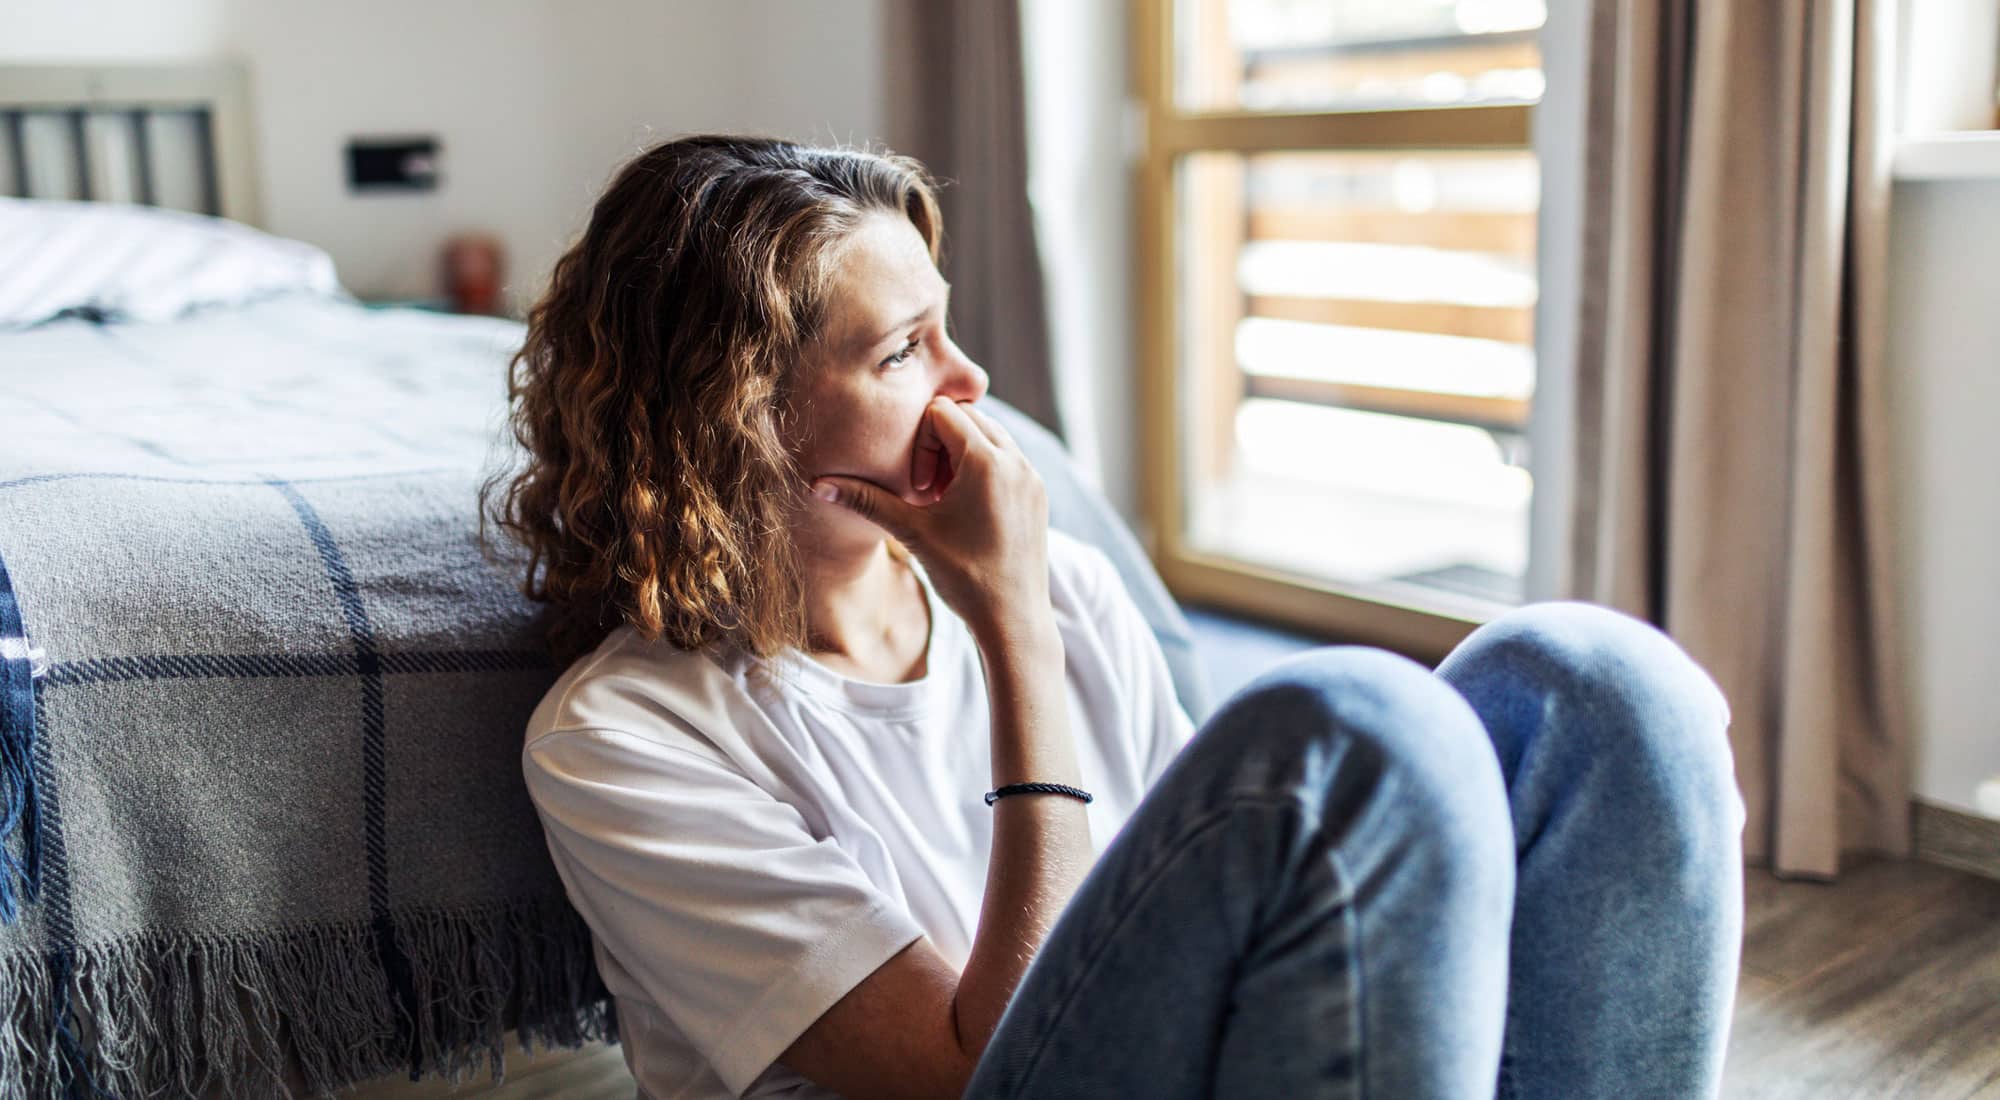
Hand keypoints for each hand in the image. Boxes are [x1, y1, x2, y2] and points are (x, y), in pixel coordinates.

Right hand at [811, 397, 1050, 644]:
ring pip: (989, 435)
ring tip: (943, 499)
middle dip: (939, 443)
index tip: (916, 486)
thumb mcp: (911, 533)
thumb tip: (817, 486)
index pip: (942, 411)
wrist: (1013, 619)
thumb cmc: (963, 577)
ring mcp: (1031, 476)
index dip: (918, 440)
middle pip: (967, 417)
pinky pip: (1007, 458)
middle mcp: (1016, 460)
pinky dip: (982, 469)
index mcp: (986, 461)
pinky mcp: (1037, 492)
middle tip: (925, 490)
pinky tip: (965, 509)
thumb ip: (866, 501)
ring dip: (960, 454)